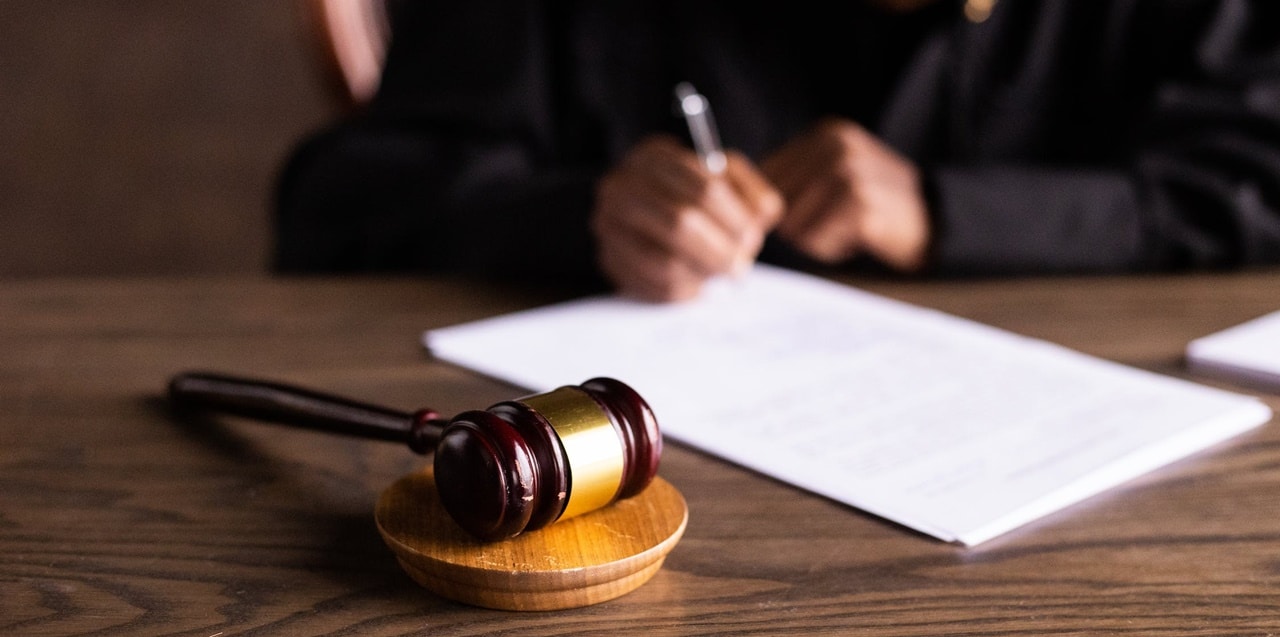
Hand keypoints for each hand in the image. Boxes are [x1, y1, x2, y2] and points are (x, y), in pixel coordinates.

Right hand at [592, 135, 782, 301]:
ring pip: (664, 261)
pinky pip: (651, 286)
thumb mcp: (726, 179)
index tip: (752, 238)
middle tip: (740, 267)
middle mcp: (621, 186)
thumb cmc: (694, 194)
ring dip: (703, 274)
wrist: (645, 208)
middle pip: (681, 224)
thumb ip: (751, 192)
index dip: (735, 219)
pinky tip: (697, 285)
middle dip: (720, 251)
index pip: (704, 189)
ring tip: (719, 275)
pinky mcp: (608, 259)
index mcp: (653, 157)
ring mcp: (608, 224)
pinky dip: (684, 291)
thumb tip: (760, 218)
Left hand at [762, 118, 930, 271]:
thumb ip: (795, 177)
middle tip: (836, 221)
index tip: (812, 212)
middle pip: (776, 202)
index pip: (766, 175)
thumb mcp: (838, 173)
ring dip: (816, 238)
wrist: (936, 222)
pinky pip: (815, 241)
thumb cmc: (877, 205)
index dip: (778, 206)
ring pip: (793, 224)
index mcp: (826, 134)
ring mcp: (849, 173)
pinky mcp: (859, 205)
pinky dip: (832, 249)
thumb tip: (740, 201)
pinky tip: (858, 238)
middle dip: (798, 223)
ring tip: (848, 227)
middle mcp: (836, 146)